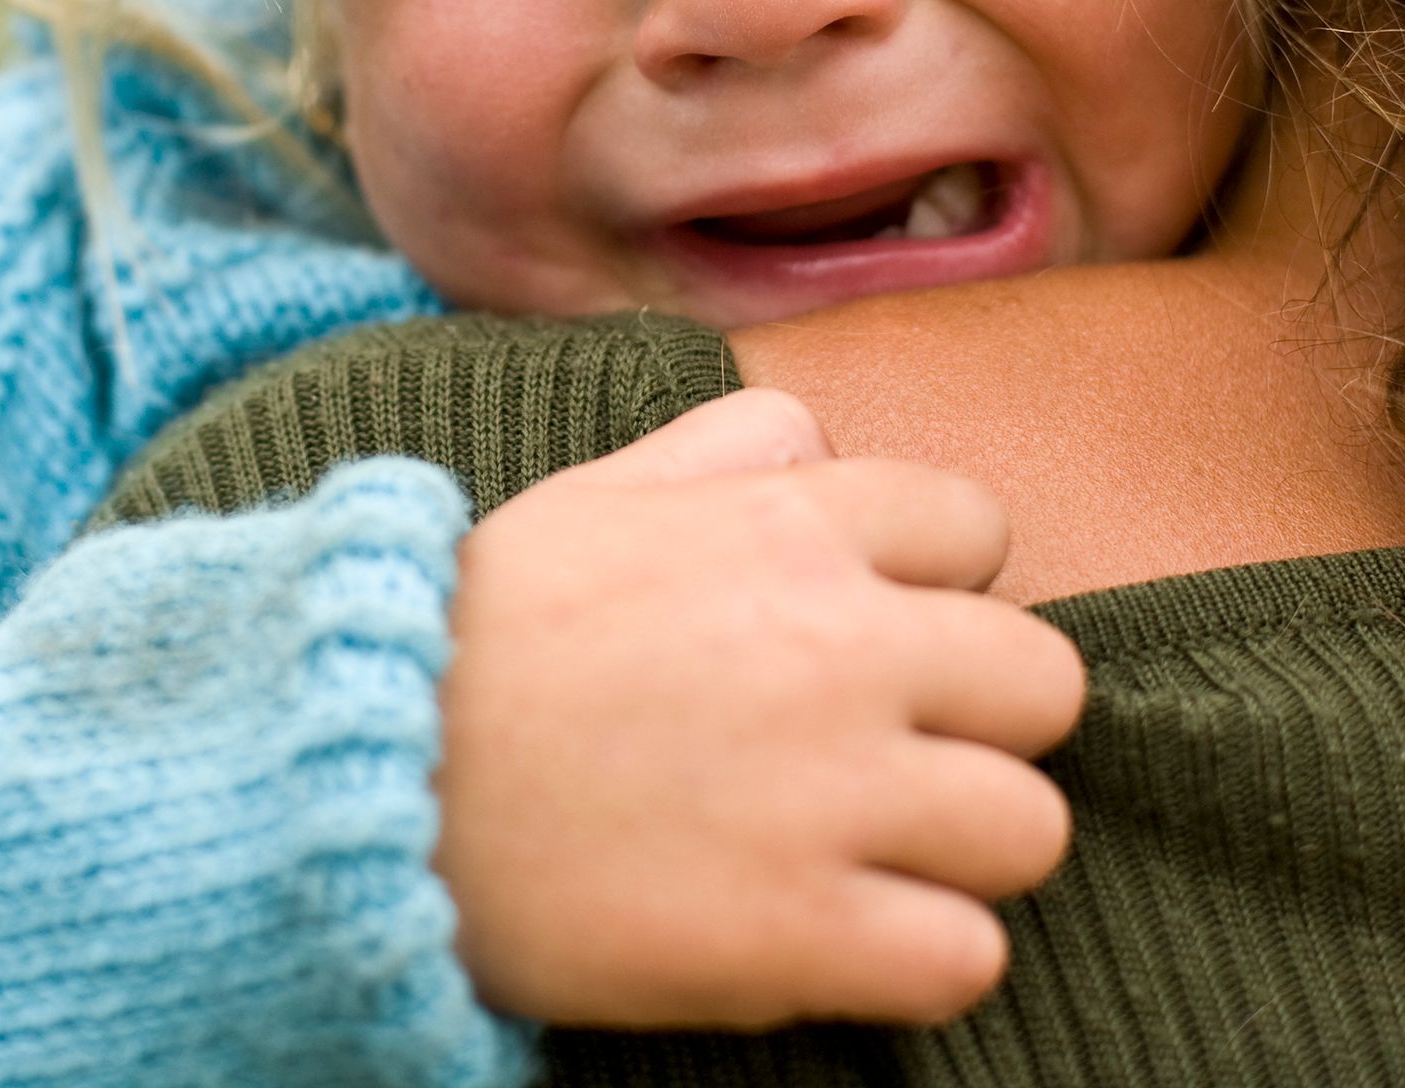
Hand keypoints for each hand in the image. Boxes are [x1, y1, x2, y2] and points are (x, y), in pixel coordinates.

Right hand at [433, 388, 1083, 1029]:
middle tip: (890, 760)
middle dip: (980, 725)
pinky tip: (843, 940)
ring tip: (871, 859)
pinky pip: (968, 958)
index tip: (872, 642)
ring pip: (1029, 827)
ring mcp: (827, 794)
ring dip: (963, 853)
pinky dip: (919, 961)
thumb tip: (821, 443)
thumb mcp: (596, 494)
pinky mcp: (799, 934)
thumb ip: (728, 449)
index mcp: (790, 523)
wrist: (359, 786)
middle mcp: (836, 646)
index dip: (935, 593)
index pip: (979, 531)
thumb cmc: (476, 638)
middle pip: (1045, 682)